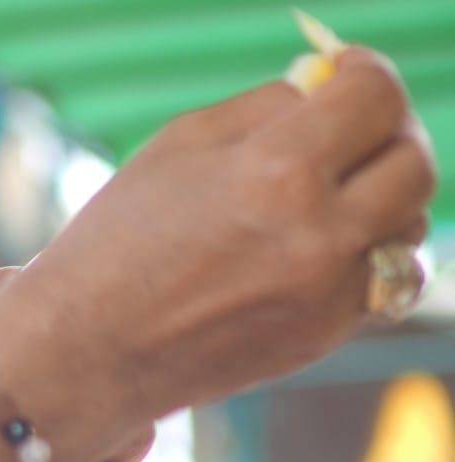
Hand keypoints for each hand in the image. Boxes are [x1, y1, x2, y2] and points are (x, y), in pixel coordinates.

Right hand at [0, 47, 435, 446]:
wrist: (83, 353)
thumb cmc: (113, 245)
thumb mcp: (176, 148)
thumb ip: (264, 109)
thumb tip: (324, 91)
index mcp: (278, 171)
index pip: (376, 97)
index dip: (366, 73)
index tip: (346, 76)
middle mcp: (317, 235)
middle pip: (413, 164)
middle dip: (388, 135)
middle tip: (352, 134)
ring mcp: (326, 296)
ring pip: (407, 229)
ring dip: (380, 202)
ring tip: (326, 198)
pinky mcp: (320, 339)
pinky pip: (378, 283)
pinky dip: (358, 259)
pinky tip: (307, 254)